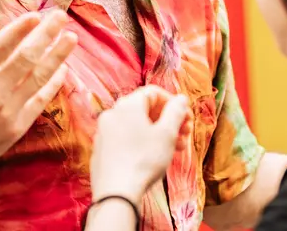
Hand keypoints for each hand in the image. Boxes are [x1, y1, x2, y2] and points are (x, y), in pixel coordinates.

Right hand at [0, 10, 77, 178]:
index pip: (1, 46)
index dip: (20, 29)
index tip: (35, 15)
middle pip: (26, 57)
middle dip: (46, 35)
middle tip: (61, 17)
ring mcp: (8, 110)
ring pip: (38, 77)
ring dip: (57, 56)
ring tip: (71, 38)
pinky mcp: (17, 126)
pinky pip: (40, 100)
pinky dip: (52, 83)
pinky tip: (63, 69)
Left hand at [89, 86, 192, 203]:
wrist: (116, 193)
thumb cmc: (144, 160)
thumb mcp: (167, 134)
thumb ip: (176, 112)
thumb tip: (181, 99)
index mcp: (127, 105)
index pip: (153, 92)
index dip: (173, 103)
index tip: (186, 117)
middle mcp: (112, 114)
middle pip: (144, 109)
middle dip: (168, 120)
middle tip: (185, 134)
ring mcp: (103, 132)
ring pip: (136, 126)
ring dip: (158, 133)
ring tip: (176, 149)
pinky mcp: (101, 150)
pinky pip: (125, 139)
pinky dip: (142, 143)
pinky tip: (155, 158)